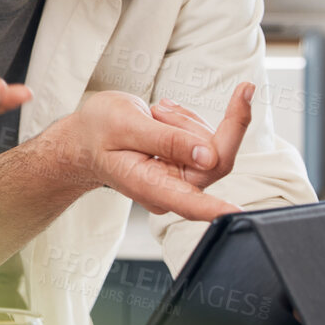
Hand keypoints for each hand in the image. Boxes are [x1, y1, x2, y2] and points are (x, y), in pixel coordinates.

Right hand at [33, 89, 242, 221]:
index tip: (237, 214)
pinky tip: (164, 121)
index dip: (215, 209)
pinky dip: (189, 124)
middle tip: (159, 109)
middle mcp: (172, 191)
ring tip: (154, 117)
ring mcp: (182, 182)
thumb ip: (166, 139)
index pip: (191, 202)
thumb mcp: (125, 124)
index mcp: (151, 186)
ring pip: (212, 145)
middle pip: (214, 157)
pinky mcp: (189, 170)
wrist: (87, 138)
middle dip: (189, 123)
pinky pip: (208, 142)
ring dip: (186, 121)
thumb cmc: (98, 131)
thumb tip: (207, 155)